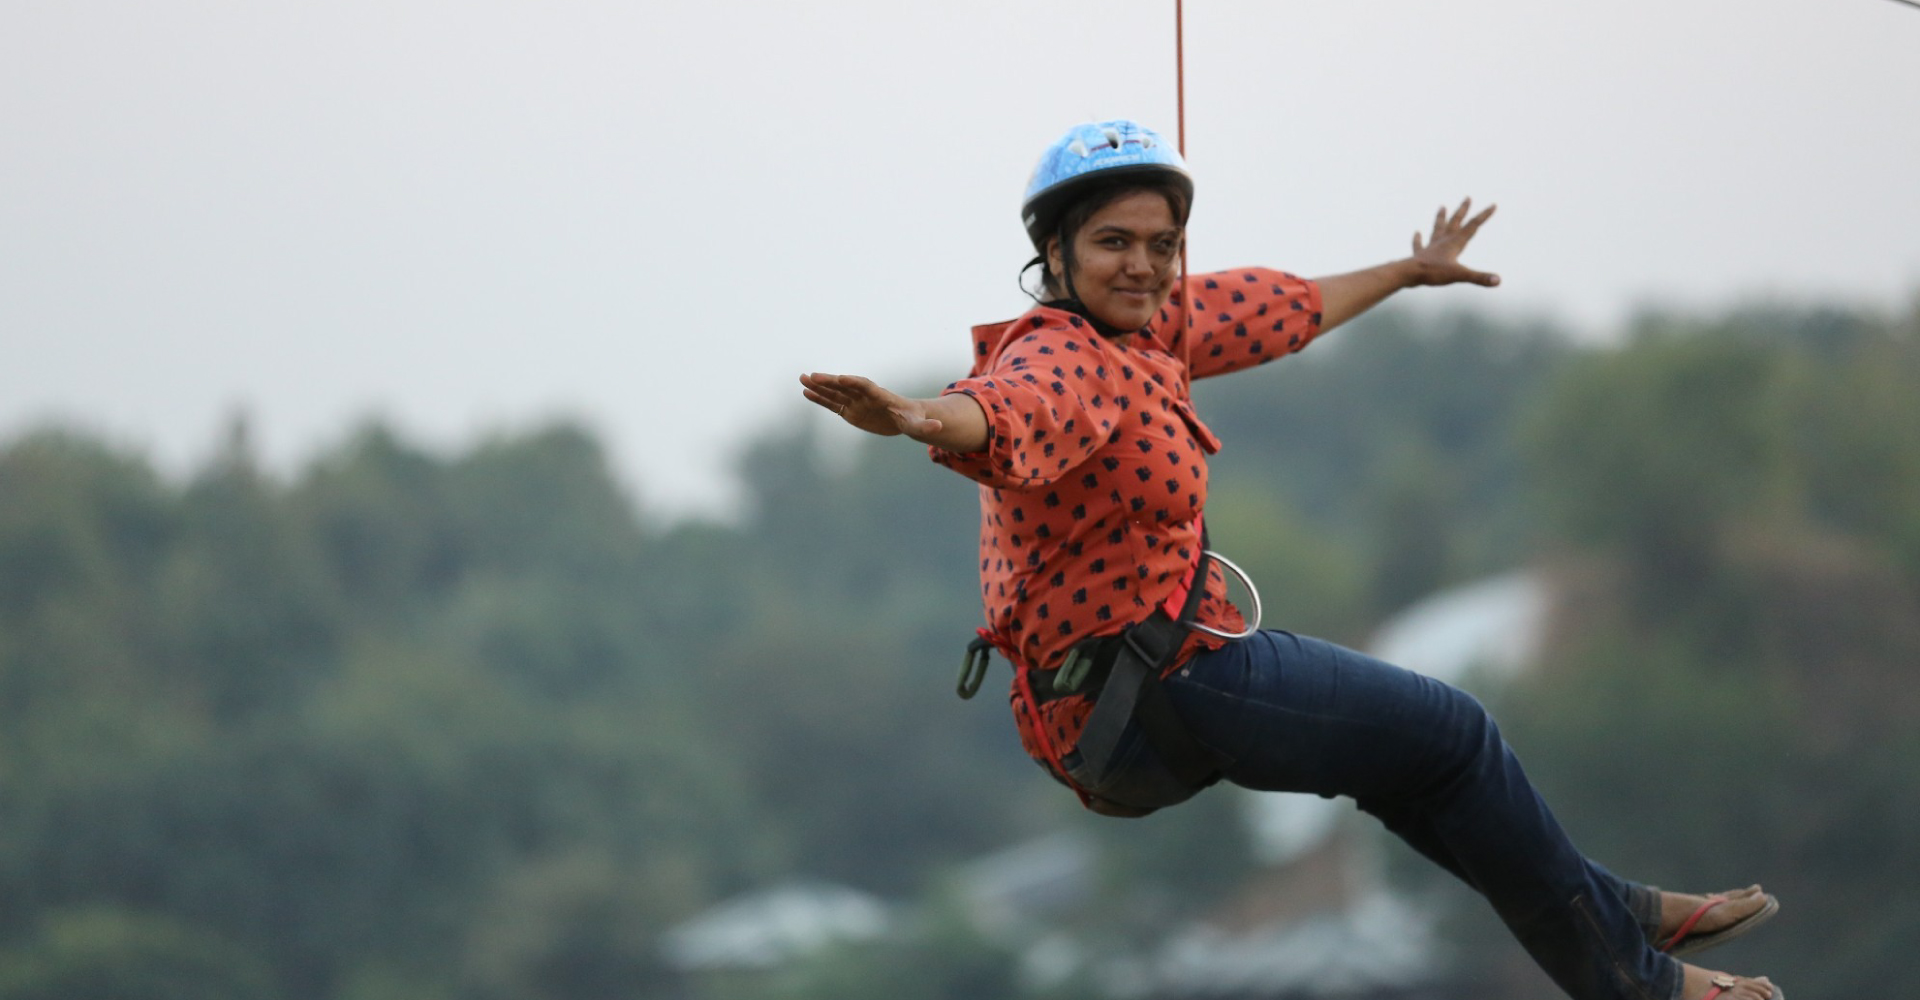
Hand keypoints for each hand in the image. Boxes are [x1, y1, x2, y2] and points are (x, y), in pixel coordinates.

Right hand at [799, 372, 946, 440]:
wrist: (905, 417)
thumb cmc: (913, 419)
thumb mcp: (920, 424)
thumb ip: (926, 426)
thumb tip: (939, 427)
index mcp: (881, 396)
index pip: (866, 386)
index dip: (854, 382)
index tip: (840, 378)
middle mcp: (865, 396)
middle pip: (845, 386)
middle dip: (829, 381)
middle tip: (812, 375)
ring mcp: (856, 402)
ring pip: (835, 393)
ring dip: (819, 387)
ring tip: (802, 379)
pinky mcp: (850, 410)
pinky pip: (832, 404)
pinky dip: (819, 398)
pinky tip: (805, 392)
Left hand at [1410, 198, 1499, 287]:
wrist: (1408, 273)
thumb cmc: (1433, 273)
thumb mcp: (1459, 275)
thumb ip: (1479, 277)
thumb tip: (1498, 281)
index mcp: (1454, 243)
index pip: (1473, 226)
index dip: (1484, 215)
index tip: (1493, 205)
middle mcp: (1443, 241)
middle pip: (1454, 222)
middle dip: (1462, 210)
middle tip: (1467, 197)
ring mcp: (1430, 247)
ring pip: (1437, 229)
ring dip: (1440, 218)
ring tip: (1442, 207)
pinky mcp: (1420, 255)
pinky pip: (1419, 244)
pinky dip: (1418, 239)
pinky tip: (1417, 233)